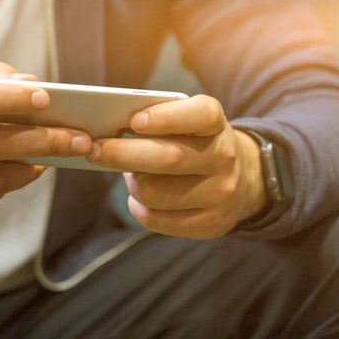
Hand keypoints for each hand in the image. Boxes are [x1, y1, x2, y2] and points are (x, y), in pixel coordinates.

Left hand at [87, 94, 266, 238]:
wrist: (244, 180)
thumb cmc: (196, 144)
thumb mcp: (189, 124)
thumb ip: (158, 121)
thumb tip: (109, 131)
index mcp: (216, 125)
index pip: (200, 115)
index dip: (165, 118)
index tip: (134, 121)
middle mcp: (224, 158)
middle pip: (169, 158)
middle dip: (123, 154)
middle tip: (94, 150)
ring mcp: (220, 193)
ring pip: (156, 193)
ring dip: (132, 184)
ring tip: (130, 176)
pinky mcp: (210, 223)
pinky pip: (158, 219)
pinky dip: (139, 208)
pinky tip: (139, 199)